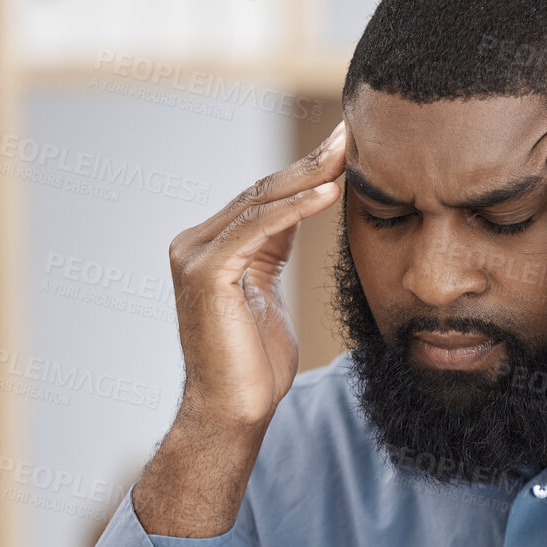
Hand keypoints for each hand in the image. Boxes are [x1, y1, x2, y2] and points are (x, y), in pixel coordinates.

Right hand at [167, 120, 344, 434]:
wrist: (233, 414)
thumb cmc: (254, 366)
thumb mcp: (268, 293)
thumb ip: (272, 249)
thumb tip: (298, 207)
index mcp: (210, 246)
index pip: (264, 198)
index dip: (306, 171)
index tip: (346, 146)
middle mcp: (194, 243)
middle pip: (263, 192)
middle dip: (312, 161)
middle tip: (352, 132)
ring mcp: (195, 256)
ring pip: (261, 202)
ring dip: (310, 175)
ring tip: (349, 153)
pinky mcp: (205, 272)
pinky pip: (257, 228)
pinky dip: (295, 208)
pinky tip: (330, 191)